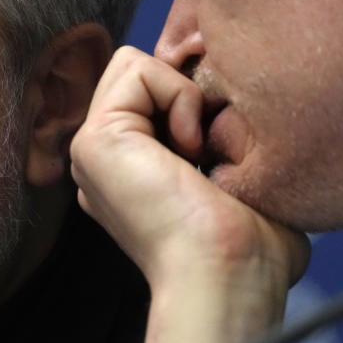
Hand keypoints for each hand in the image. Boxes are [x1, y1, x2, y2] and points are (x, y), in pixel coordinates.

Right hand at [70, 46, 309, 342]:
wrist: (228, 277)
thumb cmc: (249, 252)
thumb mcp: (245, 183)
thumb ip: (231, 143)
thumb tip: (242, 121)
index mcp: (133, 173)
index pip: (153, 96)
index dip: (194, 101)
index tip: (219, 144)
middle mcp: (107, 161)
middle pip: (140, 75)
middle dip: (182, 91)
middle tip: (206, 144)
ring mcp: (93, 149)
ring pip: (134, 64)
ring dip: (180, 94)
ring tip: (195, 148)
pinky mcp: (95, 137)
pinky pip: (137, 67)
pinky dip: (176, 96)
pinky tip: (189, 147)